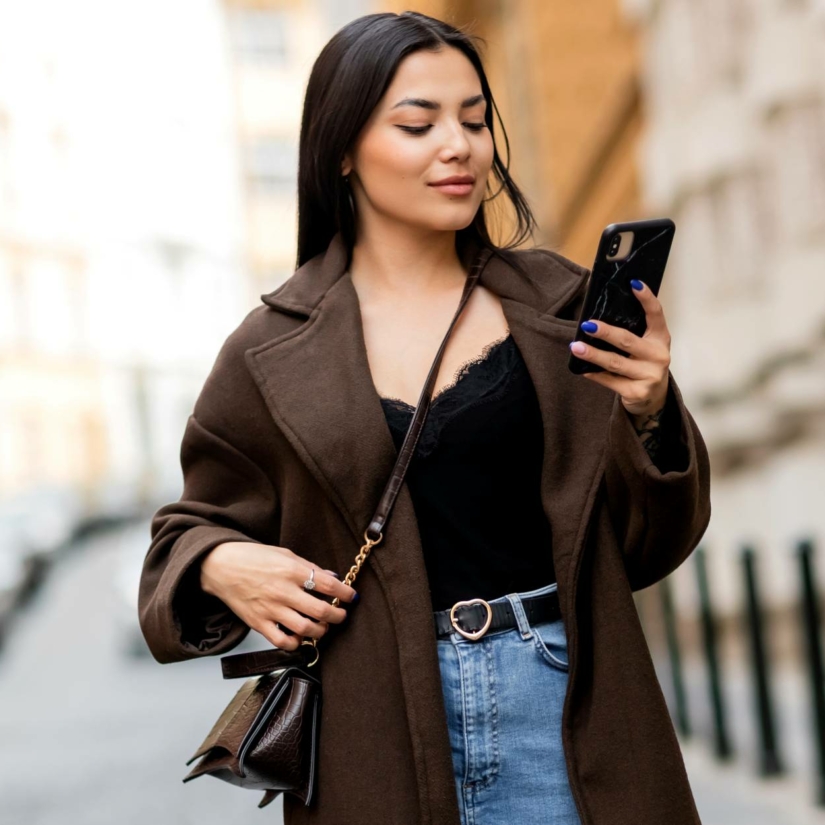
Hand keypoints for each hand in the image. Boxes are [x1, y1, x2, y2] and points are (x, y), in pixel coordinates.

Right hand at [199, 541, 358, 650]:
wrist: (220, 566)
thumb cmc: (253, 557)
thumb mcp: (284, 554)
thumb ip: (309, 567)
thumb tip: (331, 576)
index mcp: (291, 570)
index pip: (328, 584)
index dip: (345, 592)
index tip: (351, 596)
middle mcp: (283, 591)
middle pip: (320, 610)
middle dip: (337, 615)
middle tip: (341, 614)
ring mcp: (270, 609)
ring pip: (305, 629)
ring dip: (320, 631)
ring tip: (323, 626)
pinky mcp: (258, 623)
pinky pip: (282, 641)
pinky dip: (296, 643)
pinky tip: (300, 636)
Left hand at [568, 279, 670, 419]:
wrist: (653, 398)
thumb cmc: (644, 364)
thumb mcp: (645, 346)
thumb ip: (632, 331)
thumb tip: (598, 315)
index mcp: (660, 339)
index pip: (656, 314)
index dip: (647, 298)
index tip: (633, 283)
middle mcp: (659, 356)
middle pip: (628, 340)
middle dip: (606, 332)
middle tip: (587, 324)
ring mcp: (649, 376)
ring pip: (615, 362)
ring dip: (593, 354)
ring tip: (576, 347)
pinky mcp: (637, 392)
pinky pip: (610, 380)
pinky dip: (594, 374)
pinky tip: (582, 368)